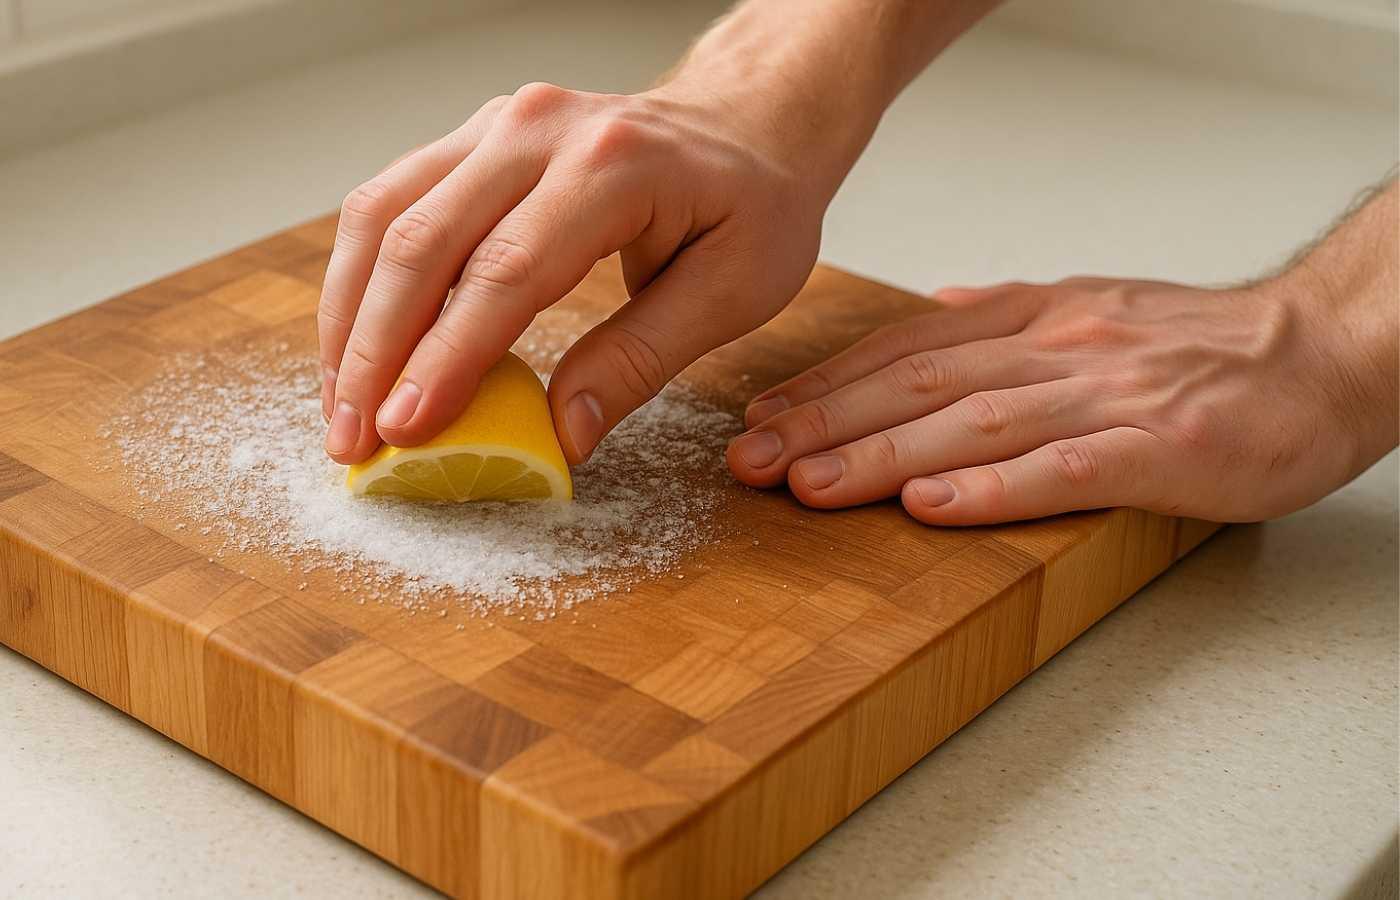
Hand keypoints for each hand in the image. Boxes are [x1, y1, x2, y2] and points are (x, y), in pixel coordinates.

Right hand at [317, 80, 826, 465]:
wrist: (746, 124)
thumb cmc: (754, 206)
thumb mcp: (732, 293)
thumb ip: (641, 360)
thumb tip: (561, 434)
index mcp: (612, 165)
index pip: (506, 271)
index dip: (446, 357)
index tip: (405, 430)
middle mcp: (538, 130)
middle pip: (423, 240)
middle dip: (374, 350)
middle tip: (353, 441)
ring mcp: (497, 124)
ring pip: (385, 214)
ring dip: (349, 315)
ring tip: (340, 405)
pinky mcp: (475, 138)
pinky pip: (394, 201)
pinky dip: (363, 277)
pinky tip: (357, 342)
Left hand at [726, 273, 1393, 524]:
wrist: (1326, 350)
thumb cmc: (1211, 345)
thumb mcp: (1096, 306)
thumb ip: (1007, 316)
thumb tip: (930, 312)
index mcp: (1039, 317)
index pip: (909, 348)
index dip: (829, 381)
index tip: (766, 412)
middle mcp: (1058, 347)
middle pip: (919, 383)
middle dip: (825, 421)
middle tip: (751, 458)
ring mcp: (1107, 396)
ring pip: (972, 424)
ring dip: (880, 454)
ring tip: (808, 485)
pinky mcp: (1160, 449)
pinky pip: (1063, 469)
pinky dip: (990, 489)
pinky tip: (929, 507)